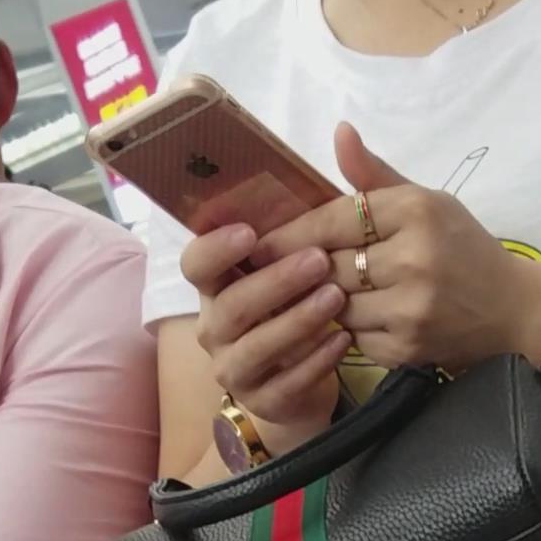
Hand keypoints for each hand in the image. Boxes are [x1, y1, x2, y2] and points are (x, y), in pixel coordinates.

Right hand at [183, 220, 348, 452]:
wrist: (304, 378)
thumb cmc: (299, 303)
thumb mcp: (303, 258)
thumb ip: (317, 211)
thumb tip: (345, 139)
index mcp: (216, 286)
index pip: (195, 265)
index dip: (216, 250)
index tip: (250, 233)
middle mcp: (214, 328)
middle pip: (230, 306)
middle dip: (275, 282)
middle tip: (319, 260)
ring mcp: (235, 368)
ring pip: (256, 347)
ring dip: (296, 321)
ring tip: (336, 298)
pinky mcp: (263, 402)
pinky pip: (286, 384)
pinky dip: (316, 362)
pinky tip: (344, 341)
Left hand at [259, 126, 540, 375]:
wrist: (514, 311)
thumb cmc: (462, 249)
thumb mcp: (426, 201)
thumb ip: (374, 174)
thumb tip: (339, 131)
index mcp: (416, 211)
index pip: (334, 218)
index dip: (293, 231)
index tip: (259, 240)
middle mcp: (414, 258)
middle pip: (327, 263)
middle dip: (299, 269)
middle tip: (267, 270)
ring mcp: (411, 308)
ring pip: (334, 304)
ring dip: (322, 300)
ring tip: (315, 293)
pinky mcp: (407, 349)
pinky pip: (352, 338)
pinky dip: (346, 330)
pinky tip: (354, 320)